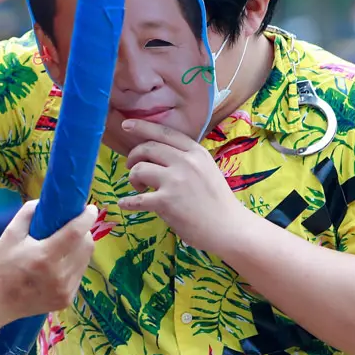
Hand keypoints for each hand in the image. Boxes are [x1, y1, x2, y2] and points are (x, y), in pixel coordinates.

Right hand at [0, 201, 97, 325]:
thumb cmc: (1, 265)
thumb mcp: (10, 234)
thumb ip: (29, 213)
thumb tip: (46, 202)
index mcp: (45, 256)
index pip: (76, 232)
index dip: (87, 217)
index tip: (90, 208)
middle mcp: (59, 274)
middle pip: (86, 245)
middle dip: (84, 231)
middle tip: (74, 225)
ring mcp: (65, 289)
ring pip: (85, 260)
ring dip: (81, 247)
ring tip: (68, 243)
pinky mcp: (67, 299)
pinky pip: (79, 274)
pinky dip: (75, 264)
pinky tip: (61, 262)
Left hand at [117, 119, 246, 254]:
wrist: (230, 228)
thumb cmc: (218, 201)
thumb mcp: (206, 169)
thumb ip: (186, 158)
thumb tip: (158, 152)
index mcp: (196, 152)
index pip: (164, 132)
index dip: (142, 127)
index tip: (126, 125)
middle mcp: (186, 162)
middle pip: (148, 148)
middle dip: (133, 156)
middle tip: (131, 166)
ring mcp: (175, 181)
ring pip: (139, 169)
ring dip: (133, 178)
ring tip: (139, 188)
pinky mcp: (167, 202)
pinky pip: (137, 199)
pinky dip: (127, 202)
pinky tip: (125, 203)